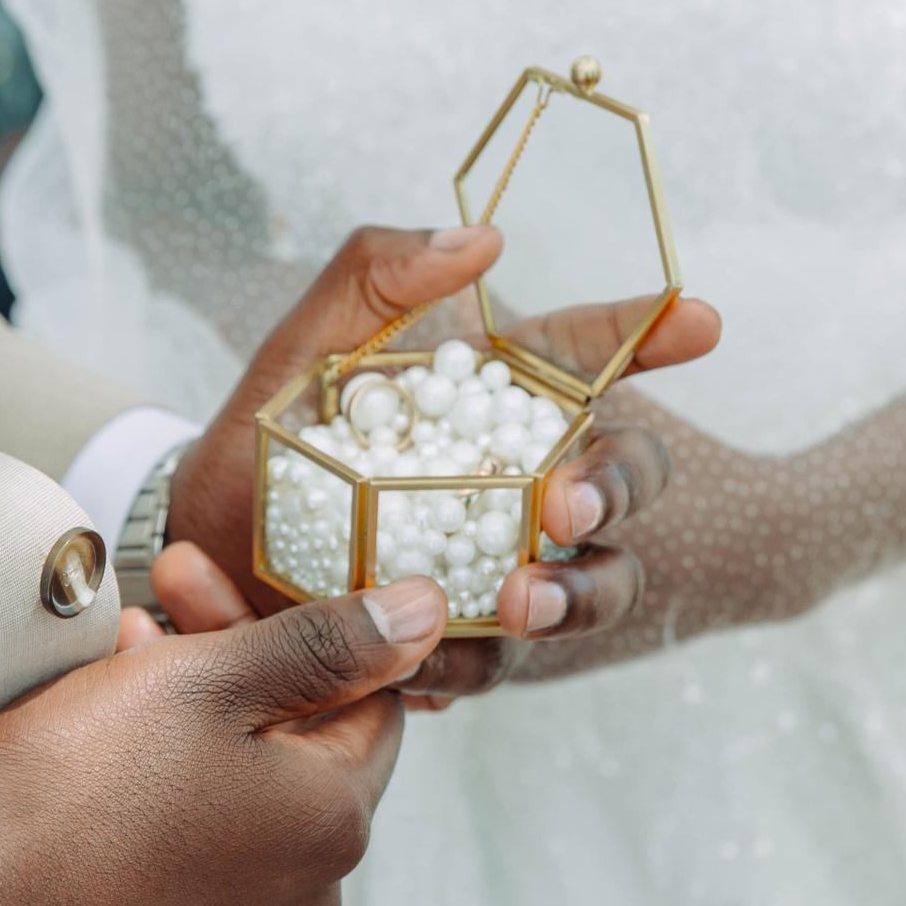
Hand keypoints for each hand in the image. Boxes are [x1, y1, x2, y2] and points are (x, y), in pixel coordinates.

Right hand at [0, 573, 445, 905]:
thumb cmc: (75, 785)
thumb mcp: (210, 678)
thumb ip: (329, 641)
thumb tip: (427, 613)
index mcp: (334, 826)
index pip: (369, 704)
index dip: (299, 633)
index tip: (226, 585)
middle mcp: (306, 898)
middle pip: (299, 746)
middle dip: (235, 660)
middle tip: (161, 592)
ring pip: (243, 795)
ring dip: (194, 716)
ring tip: (122, 649)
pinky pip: (196, 853)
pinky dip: (167, 793)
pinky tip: (104, 742)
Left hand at [165, 224, 721, 703]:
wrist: (205, 541)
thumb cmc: (273, 430)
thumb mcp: (308, 344)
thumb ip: (378, 274)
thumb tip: (479, 241)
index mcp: (501, 397)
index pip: (594, 356)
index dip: (654, 335)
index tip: (700, 321)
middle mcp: (525, 482)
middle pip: (628, 480)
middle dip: (617, 491)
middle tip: (566, 506)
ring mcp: (505, 565)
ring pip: (597, 587)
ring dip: (575, 597)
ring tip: (518, 601)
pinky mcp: (462, 641)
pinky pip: (497, 663)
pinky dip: (469, 661)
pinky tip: (427, 664)